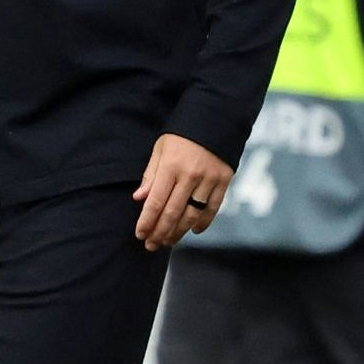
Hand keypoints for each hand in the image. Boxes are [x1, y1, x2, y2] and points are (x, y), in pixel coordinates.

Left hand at [130, 133, 234, 250]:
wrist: (216, 117)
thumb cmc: (182, 135)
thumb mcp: (161, 149)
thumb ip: (151, 175)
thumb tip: (139, 199)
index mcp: (171, 166)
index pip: (156, 201)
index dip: (147, 221)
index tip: (140, 235)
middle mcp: (190, 175)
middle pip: (173, 212)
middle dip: (160, 232)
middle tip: (152, 246)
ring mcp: (209, 179)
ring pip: (192, 214)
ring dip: (179, 231)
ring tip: (168, 241)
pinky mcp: (224, 180)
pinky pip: (213, 208)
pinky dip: (203, 222)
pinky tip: (193, 231)